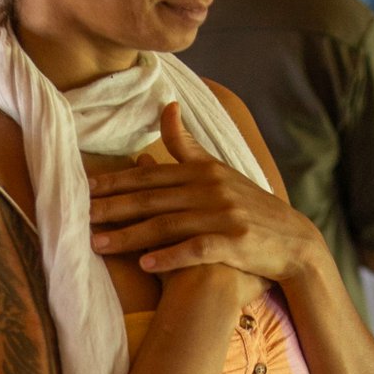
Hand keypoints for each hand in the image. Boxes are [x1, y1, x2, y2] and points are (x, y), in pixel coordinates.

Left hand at [87, 102, 311, 283]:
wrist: (294, 241)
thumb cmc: (249, 208)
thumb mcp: (219, 171)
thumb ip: (189, 146)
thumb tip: (167, 109)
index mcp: (203, 171)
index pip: (150, 176)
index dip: (116, 182)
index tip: (84, 188)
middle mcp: (210, 189)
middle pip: (152, 199)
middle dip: (112, 207)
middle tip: (79, 216)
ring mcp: (223, 215)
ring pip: (167, 224)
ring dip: (130, 236)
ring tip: (99, 245)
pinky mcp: (235, 242)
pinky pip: (197, 248)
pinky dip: (171, 256)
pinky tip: (146, 265)